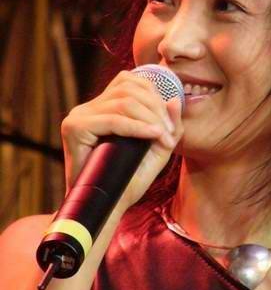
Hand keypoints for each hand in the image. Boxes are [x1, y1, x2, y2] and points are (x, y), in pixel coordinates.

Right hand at [61, 70, 182, 211]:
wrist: (108, 208)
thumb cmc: (130, 180)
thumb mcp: (157, 149)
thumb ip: (169, 125)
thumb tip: (176, 99)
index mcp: (102, 107)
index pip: (129, 81)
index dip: (155, 95)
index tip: (170, 124)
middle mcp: (88, 107)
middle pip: (129, 88)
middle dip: (156, 107)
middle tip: (169, 133)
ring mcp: (79, 116)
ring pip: (123, 101)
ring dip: (151, 117)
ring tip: (164, 137)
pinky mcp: (74, 127)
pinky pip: (113, 119)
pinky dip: (137, 126)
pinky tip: (154, 134)